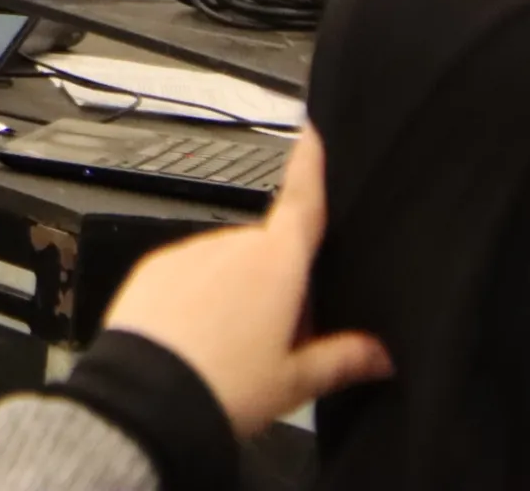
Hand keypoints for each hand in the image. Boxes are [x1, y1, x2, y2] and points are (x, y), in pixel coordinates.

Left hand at [91, 131, 386, 434]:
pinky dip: (198, 298)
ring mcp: (190, 253)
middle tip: (280, 339)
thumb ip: (342, 359)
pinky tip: (198, 340)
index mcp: (277, 262)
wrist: (147, 399)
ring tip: (232, 349)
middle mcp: (232, 245)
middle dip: (278, 283)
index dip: (310, 163)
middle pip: (269, 252)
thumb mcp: (295, 380)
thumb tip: (382, 353)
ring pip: (228, 265)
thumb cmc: (225, 386)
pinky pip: (189, 274)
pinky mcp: (155, 268)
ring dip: (236, 292)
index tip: (312, 131)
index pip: (302, 201)